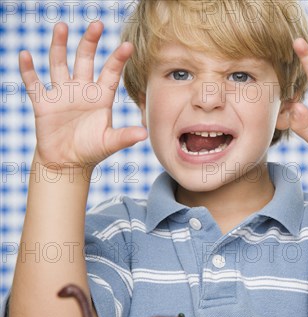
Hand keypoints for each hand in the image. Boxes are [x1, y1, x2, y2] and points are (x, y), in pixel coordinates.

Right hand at [19, 21, 146, 168]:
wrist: (67, 163)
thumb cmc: (91, 151)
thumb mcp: (109, 143)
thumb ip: (125, 137)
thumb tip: (144, 134)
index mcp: (101, 98)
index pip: (110, 73)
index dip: (118, 59)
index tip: (128, 45)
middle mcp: (82, 90)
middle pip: (85, 60)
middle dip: (90, 42)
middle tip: (97, 24)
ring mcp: (62, 94)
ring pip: (59, 63)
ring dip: (59, 45)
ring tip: (61, 26)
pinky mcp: (43, 102)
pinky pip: (34, 82)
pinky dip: (28, 69)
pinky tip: (25, 55)